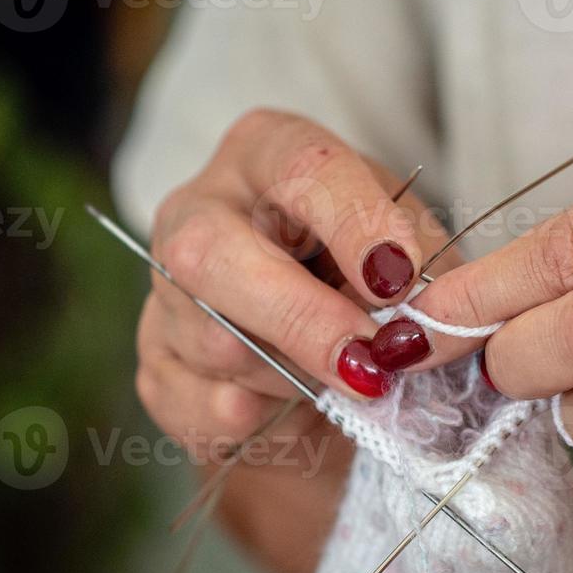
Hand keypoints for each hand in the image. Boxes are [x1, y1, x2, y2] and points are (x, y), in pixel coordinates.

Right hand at [134, 108, 441, 458]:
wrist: (329, 357)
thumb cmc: (375, 280)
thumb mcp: (412, 250)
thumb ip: (416, 272)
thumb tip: (402, 323)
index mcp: (270, 152)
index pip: (302, 168)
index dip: (354, 222)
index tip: (399, 275)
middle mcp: (199, 207)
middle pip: (211, 253)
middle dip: (301, 317)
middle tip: (371, 359)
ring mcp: (163, 289)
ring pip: (213, 343)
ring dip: (297, 379)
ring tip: (348, 379)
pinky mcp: (157, 366)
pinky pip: (202, 406)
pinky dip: (265, 419)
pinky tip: (297, 406)